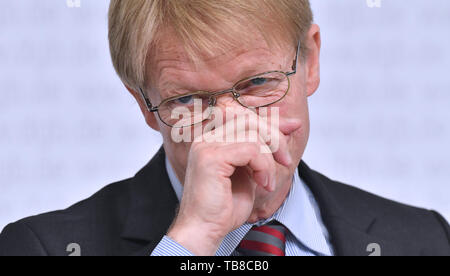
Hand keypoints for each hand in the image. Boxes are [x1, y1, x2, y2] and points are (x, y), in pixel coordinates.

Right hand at [167, 110, 291, 254]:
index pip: (245, 117)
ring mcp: (207, 145)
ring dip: (269, 160)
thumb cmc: (223, 207)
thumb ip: (262, 149)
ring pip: (253, 135)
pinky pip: (251, 150)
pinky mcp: (212, 157)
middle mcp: (206, 138)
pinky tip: (262, 184)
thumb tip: (287, 127)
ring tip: (267, 182)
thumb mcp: (250, 172)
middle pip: (250, 120)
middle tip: (285, 160)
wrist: (205, 230)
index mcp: (212, 139)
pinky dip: (263, 167)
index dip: (271, 120)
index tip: (293, 126)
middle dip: (275, 138)